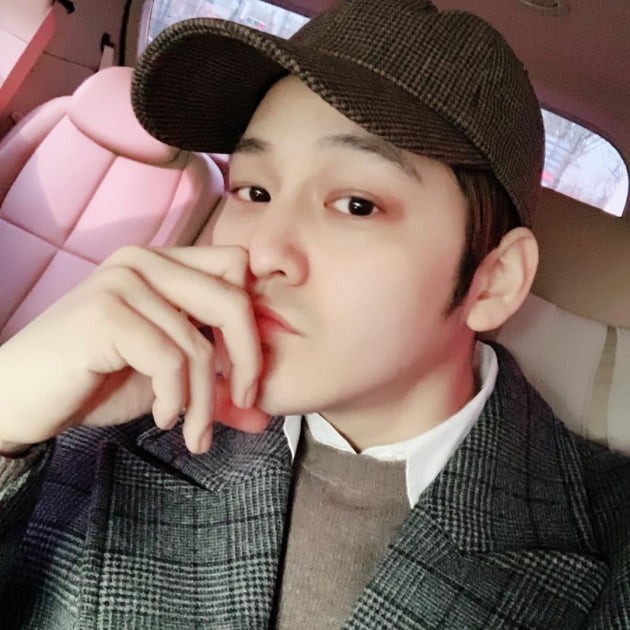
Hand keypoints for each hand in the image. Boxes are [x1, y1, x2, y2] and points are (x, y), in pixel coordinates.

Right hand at [0, 245, 268, 454]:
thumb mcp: (169, 383)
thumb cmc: (95, 382)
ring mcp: (123, 282)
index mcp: (164, 264)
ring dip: (205, 401)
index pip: (237, 267)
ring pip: (200, 344)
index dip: (253, 319)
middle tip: (243, 402)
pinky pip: (169, 360)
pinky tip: (161, 418)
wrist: (21, 398)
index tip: (247, 368)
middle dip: (250, 360)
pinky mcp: (105, 312)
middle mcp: (145, 261)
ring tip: (193, 432)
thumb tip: (264, 416)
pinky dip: (175, 399)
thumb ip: (216, 389)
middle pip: (233, 299)